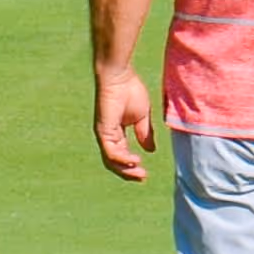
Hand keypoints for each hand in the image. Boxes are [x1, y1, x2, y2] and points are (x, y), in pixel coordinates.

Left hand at [92, 61, 155, 182]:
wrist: (119, 76)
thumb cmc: (130, 90)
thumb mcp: (142, 117)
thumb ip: (145, 134)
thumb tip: (150, 151)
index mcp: (116, 133)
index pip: (121, 156)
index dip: (132, 166)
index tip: (145, 174)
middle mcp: (107, 136)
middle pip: (115, 163)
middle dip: (129, 173)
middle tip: (143, 178)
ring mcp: (103, 135)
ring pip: (111, 161)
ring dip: (126, 170)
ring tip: (140, 173)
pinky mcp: (103, 131)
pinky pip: (110, 152)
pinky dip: (122, 159)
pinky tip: (134, 161)